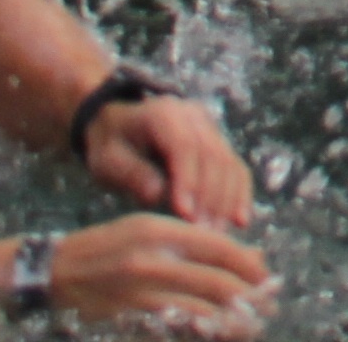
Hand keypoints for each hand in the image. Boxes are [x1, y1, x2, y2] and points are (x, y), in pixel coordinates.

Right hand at [32, 215, 272, 333]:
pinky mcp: (132, 317)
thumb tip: (244, 255)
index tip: (266, 276)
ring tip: (249, 325)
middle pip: (216, 282)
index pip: (218, 247)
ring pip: (200, 310)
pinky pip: (176, 326)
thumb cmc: (110, 244)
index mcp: (161, 231)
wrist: (58, 270)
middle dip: (247, 297)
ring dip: (230, 320)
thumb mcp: (150, 228)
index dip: (248, 264)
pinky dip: (200, 330)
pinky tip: (215, 332)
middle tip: (266, 306)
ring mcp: (142, 293)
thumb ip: (194, 240)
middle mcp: (154, 261)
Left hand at [77, 89, 257, 227]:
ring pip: (229, 163)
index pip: (184, 146)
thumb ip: (131, 173)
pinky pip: (236, 168)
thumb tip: (157, 194)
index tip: (185, 215)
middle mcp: (194, 116)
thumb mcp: (108, 159)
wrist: (121, 126)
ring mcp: (210, 128)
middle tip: (204, 234)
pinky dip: (240, 194)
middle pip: (213, 155)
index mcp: (163, 114)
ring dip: (227, 200)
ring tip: (217, 234)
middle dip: (210, 197)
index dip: (188, 180)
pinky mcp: (219, 143)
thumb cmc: (112, 146)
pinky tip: (239, 220)